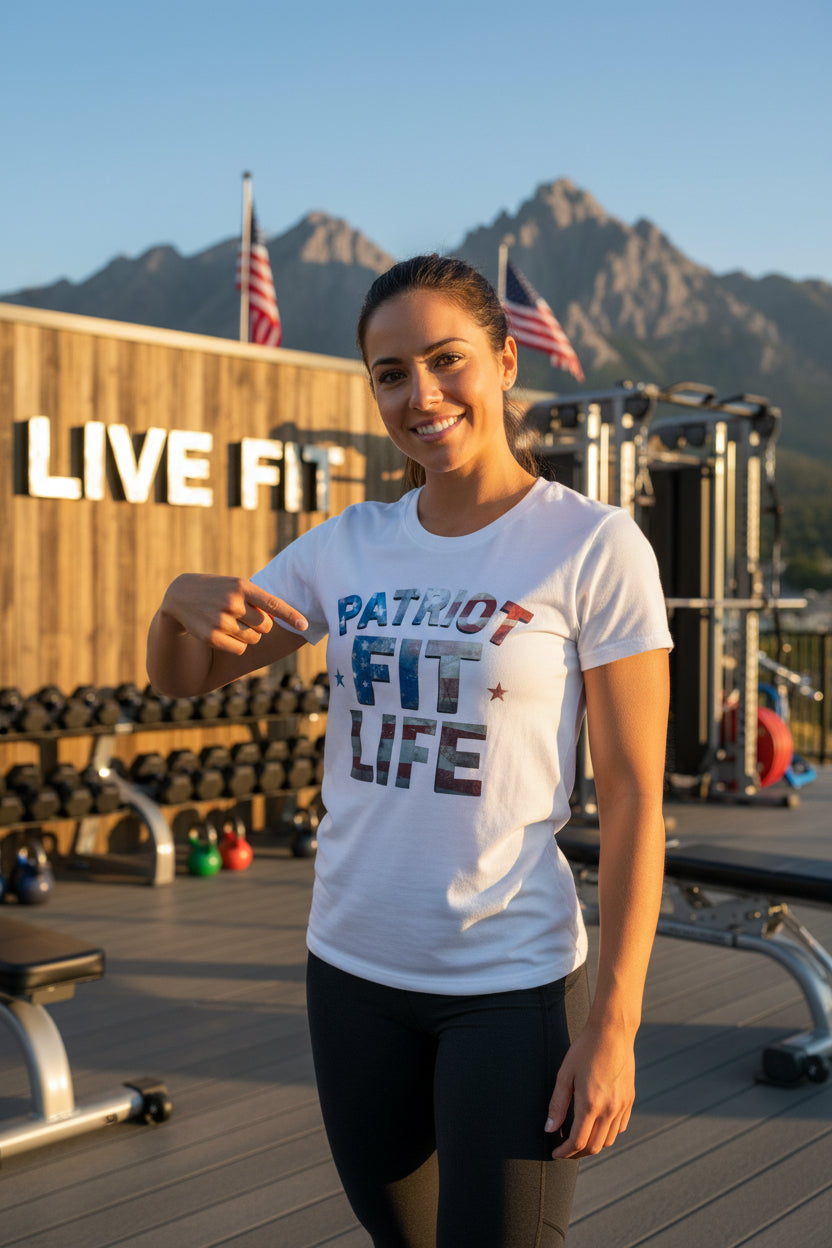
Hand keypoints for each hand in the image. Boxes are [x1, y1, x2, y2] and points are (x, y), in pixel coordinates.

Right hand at [160, 574, 307, 656]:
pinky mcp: (212, 636)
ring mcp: (221, 620)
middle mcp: (232, 602)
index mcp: (242, 586)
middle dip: (261, 626)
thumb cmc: (217, 590)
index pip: (272, 603)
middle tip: (245, 617)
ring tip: (231, 622)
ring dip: (248, 635)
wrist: (180, 595)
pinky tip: (223, 633)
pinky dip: (237, 645)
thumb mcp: (235, 585)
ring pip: (253, 639)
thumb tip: (275, 621)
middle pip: (265, 626)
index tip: (304, 625)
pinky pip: (240, 649)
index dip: (290, 615)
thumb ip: (257, 600)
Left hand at [544, 1020, 635, 1158]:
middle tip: (564, 1150)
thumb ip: (557, 1104)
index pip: (578, 1142)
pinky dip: (607, 1134)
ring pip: (608, 1140)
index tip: (555, 1153)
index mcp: (591, 1104)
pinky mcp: (629, 1100)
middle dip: (576, 1154)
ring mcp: (622, 1106)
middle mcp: (609, 1109)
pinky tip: (596, 1126)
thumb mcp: (565, 1074)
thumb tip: (549, 1129)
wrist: (613, 1032)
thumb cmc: (585, 1050)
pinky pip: (619, 1127)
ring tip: (579, 1139)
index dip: (564, 1152)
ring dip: (592, 1145)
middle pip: (594, 1146)